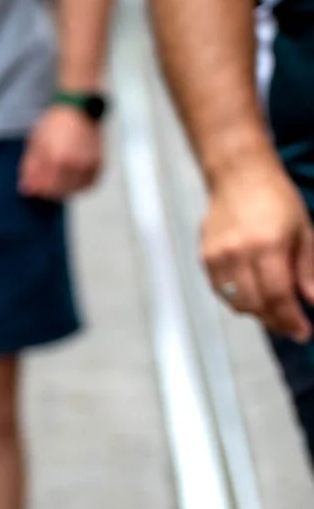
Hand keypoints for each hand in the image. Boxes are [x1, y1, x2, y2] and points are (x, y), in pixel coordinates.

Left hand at [19, 104, 104, 200]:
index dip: (34, 189)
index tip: (29, 187)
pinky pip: (88, 185)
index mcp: (56, 158)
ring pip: (73, 190)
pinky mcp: (99, 165)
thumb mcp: (35, 144)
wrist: (78, 111)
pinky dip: (77, 186)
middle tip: (40, 184)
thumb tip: (25, 186)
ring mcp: (89, 166)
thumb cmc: (56, 124)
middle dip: (46, 190)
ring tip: (54, 179)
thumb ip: (30, 167)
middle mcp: (75, 164)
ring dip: (61, 189)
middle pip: (57, 191)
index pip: (43, 186)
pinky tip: (69, 179)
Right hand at [201, 155, 313, 340]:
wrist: (238, 176)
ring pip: (236, 302)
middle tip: (293, 326)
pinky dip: (239, 300)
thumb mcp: (304, 232)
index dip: (291, 320)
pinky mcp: (204, 257)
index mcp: (267, 246)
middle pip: (255, 305)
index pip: (277, 296)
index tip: (303, 332)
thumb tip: (312, 301)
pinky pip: (221, 291)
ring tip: (275, 311)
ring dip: (258, 313)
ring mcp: (216, 256)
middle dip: (276, 322)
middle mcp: (237, 253)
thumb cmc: (276, 199)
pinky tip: (254, 295)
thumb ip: (308, 270)